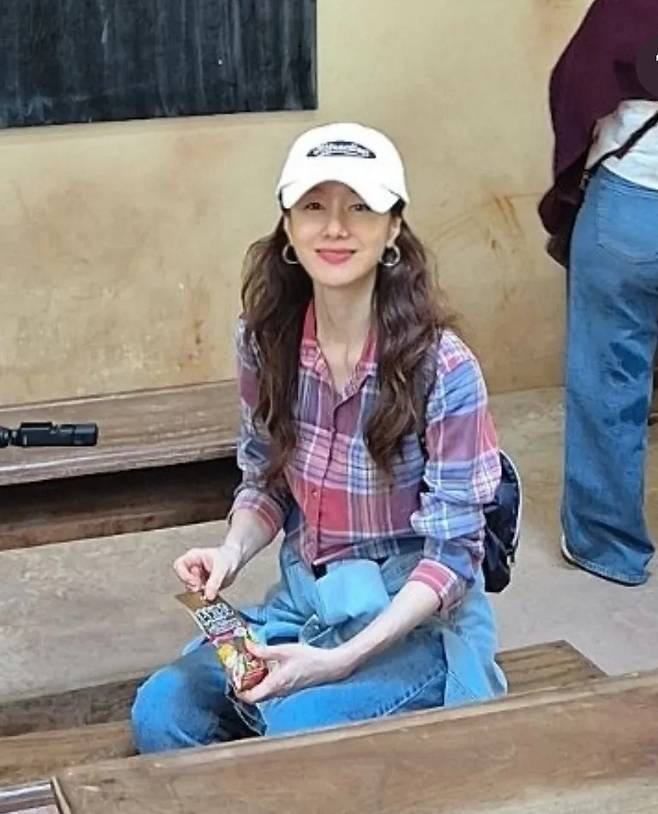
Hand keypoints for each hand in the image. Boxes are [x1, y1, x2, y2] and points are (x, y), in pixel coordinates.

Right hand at [173, 542, 242, 599]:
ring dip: (200, 593)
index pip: (179, 566)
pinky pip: (199, 594)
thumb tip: (208, 596)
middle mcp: (192, 567)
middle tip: (204, 588)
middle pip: (184, 580)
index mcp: (193, 557)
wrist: (236, 561)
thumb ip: (214, 582)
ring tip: (211, 591)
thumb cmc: (228, 557)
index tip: (196, 582)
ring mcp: (197, 577)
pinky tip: (213, 594)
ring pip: (191, 589)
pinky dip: (205, 596)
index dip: (184, 576)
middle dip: (194, 586)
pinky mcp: (203, 586)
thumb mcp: (222, 568)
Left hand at [237, 640, 351, 703]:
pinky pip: (271, 688)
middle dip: (245, 685)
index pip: (250, 697)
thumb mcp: (284, 650)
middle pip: (255, 696)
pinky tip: (266, 667)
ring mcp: (284, 691)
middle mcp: (278, 692)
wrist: (328, 666)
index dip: (239, 691)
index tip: (233, 678)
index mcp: (274, 685)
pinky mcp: (289, 687)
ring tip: (250, 666)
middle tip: (239, 670)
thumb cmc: (308, 659)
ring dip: (254, 683)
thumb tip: (248, 647)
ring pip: (263, 693)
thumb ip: (264, 651)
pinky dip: (264, 680)